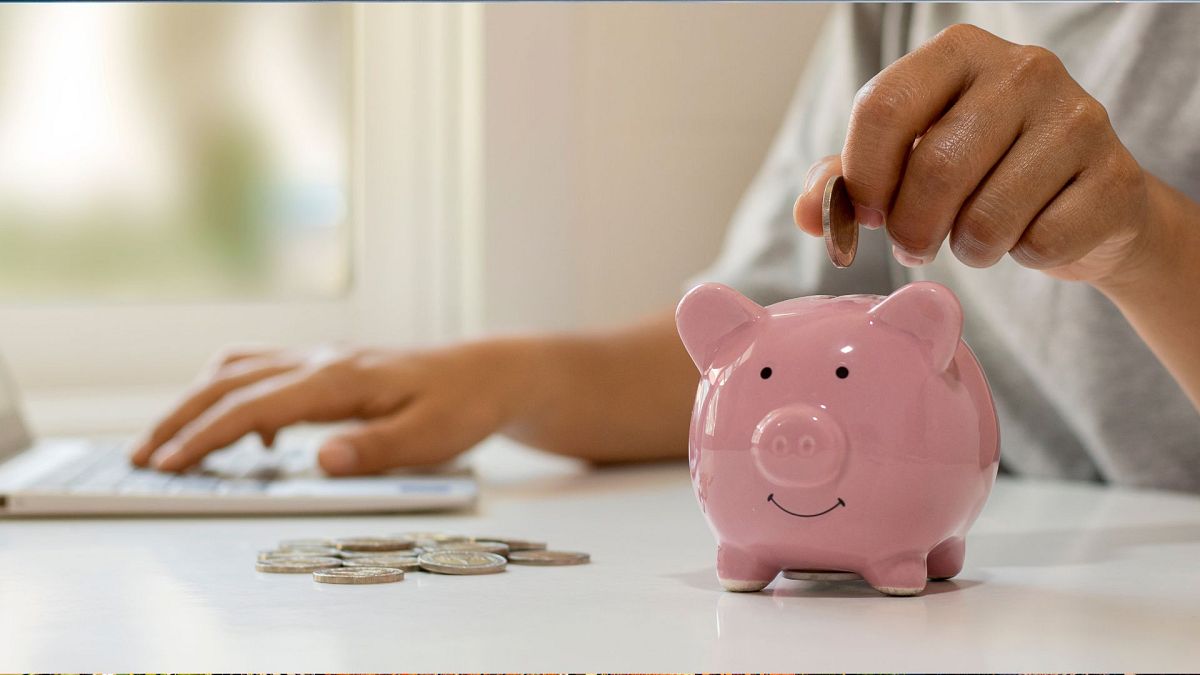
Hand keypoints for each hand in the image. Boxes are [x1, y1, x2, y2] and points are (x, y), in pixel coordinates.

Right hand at [129, 341, 532, 474]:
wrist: (490, 372)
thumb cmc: (463, 404)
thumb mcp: (430, 436)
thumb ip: (374, 449)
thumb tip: (318, 461)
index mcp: (339, 378)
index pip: (254, 407)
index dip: (206, 436)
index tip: (169, 464)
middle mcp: (322, 360)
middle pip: (231, 381)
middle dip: (181, 418)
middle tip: (142, 456)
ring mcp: (324, 358)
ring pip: (241, 370)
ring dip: (200, 401)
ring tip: (172, 441)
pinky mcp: (331, 366)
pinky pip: (266, 372)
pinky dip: (238, 396)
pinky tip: (252, 437)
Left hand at [794, 23, 1154, 285]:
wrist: (1087, 203)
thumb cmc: (981, 174)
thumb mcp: (908, 163)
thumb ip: (850, 181)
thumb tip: (811, 215)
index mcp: (959, 52)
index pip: (883, 107)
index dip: (863, 175)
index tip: (868, 212)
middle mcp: (1024, 69)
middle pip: (934, 168)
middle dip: (911, 227)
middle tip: (914, 243)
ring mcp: (1079, 118)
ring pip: (987, 216)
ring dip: (967, 249)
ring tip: (974, 238)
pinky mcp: (1115, 177)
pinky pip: (1040, 242)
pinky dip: (1022, 255)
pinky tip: (1030, 232)